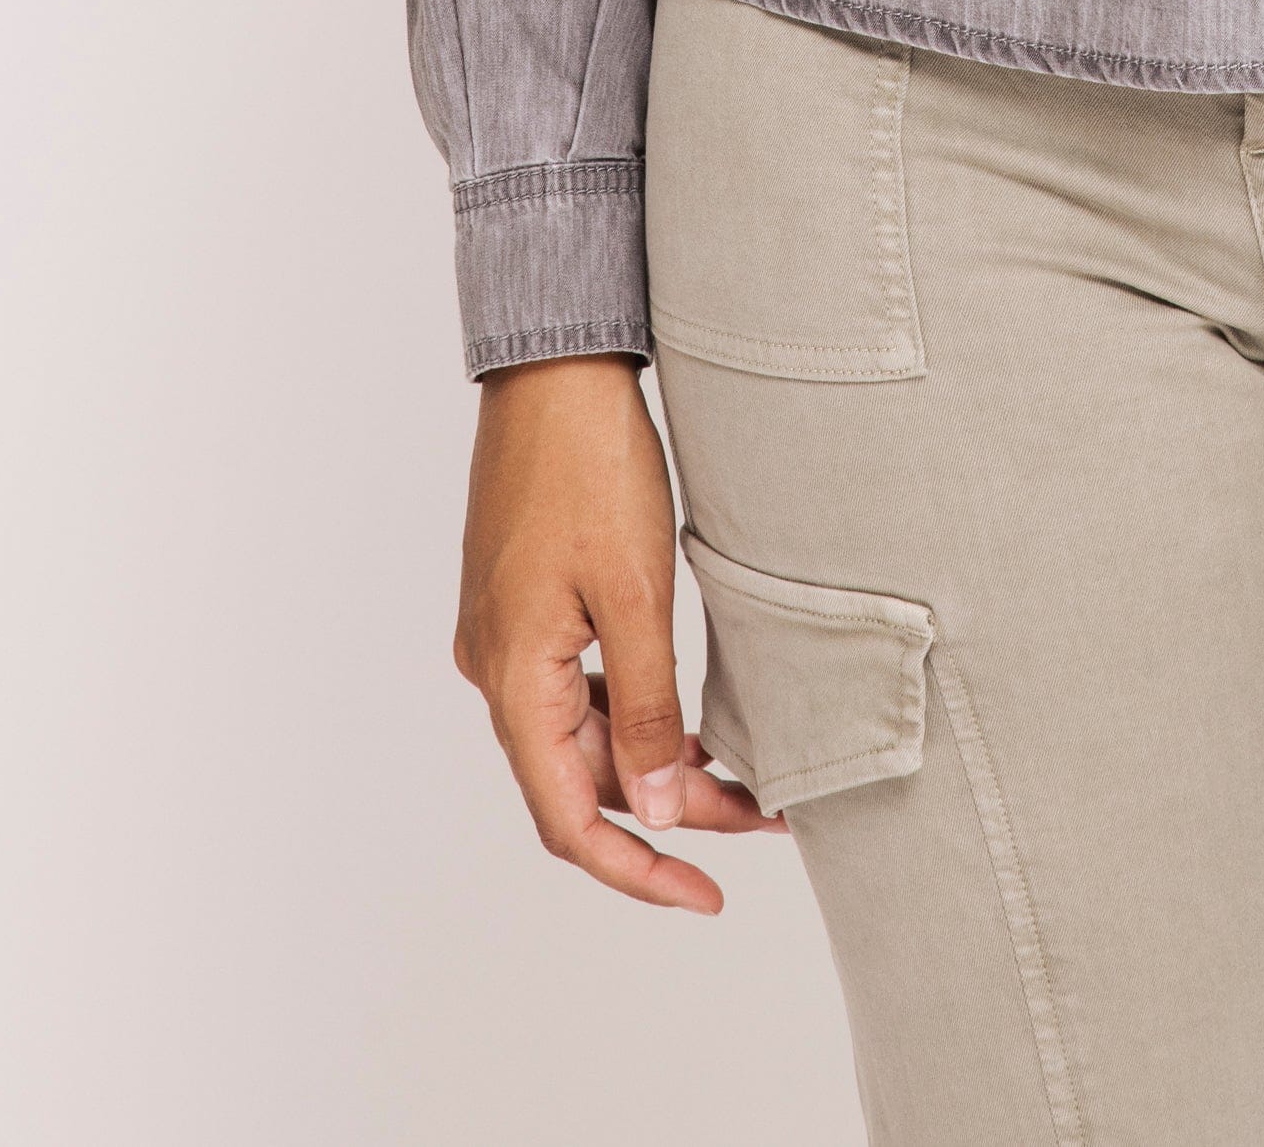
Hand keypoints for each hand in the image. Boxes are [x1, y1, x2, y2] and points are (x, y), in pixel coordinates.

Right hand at [454, 353, 789, 910]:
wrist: (556, 367)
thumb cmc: (590, 466)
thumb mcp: (637, 594)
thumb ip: (648, 709)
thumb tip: (656, 811)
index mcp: (512, 677)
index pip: (567, 819)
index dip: (636, 870)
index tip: (704, 896)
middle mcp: (496, 668)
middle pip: (584, 778)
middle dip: (671, 810)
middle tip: (766, 817)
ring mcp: (508, 635)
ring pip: (585, 733)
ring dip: (658, 761)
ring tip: (746, 775)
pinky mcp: (528, 603)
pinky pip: (579, 688)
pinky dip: (635, 712)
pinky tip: (690, 718)